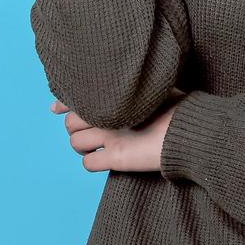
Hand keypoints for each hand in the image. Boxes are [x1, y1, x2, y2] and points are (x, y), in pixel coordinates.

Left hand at [52, 87, 189, 172]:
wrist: (189, 130)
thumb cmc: (179, 107)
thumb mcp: (157, 88)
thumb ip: (139, 87)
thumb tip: (133, 81)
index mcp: (114, 95)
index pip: (76, 97)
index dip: (63, 102)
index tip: (55, 107)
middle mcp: (107, 114)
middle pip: (71, 122)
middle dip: (76, 127)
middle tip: (88, 131)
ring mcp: (110, 136)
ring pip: (75, 143)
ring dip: (82, 146)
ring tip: (95, 147)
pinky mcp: (116, 158)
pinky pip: (88, 163)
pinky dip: (92, 162)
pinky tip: (103, 160)